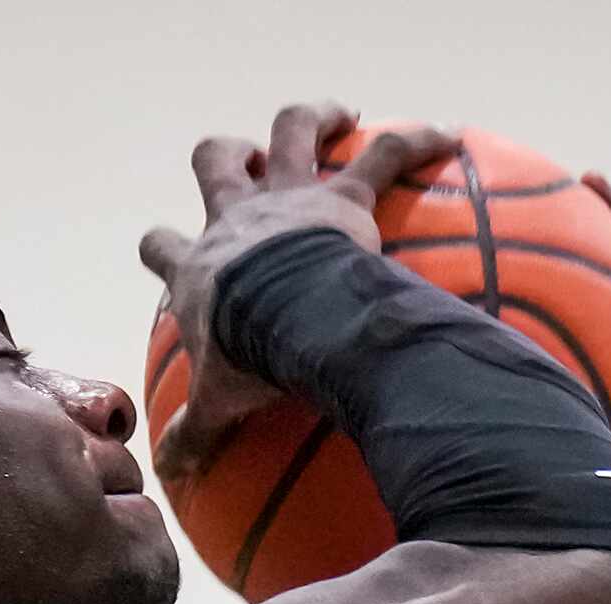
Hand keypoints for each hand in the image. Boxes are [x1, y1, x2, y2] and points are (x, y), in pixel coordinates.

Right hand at [140, 103, 457, 481]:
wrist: (285, 319)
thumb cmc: (246, 362)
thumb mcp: (215, 406)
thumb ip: (194, 438)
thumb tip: (167, 479)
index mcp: (200, 269)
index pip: (161, 247)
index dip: (161, 247)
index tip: (167, 250)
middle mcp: (237, 220)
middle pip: (214, 162)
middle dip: (227, 154)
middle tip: (248, 160)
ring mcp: (289, 201)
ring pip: (289, 130)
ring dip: (309, 119)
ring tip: (335, 117)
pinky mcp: (341, 198)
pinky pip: (384, 154)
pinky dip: (415, 140)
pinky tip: (448, 135)